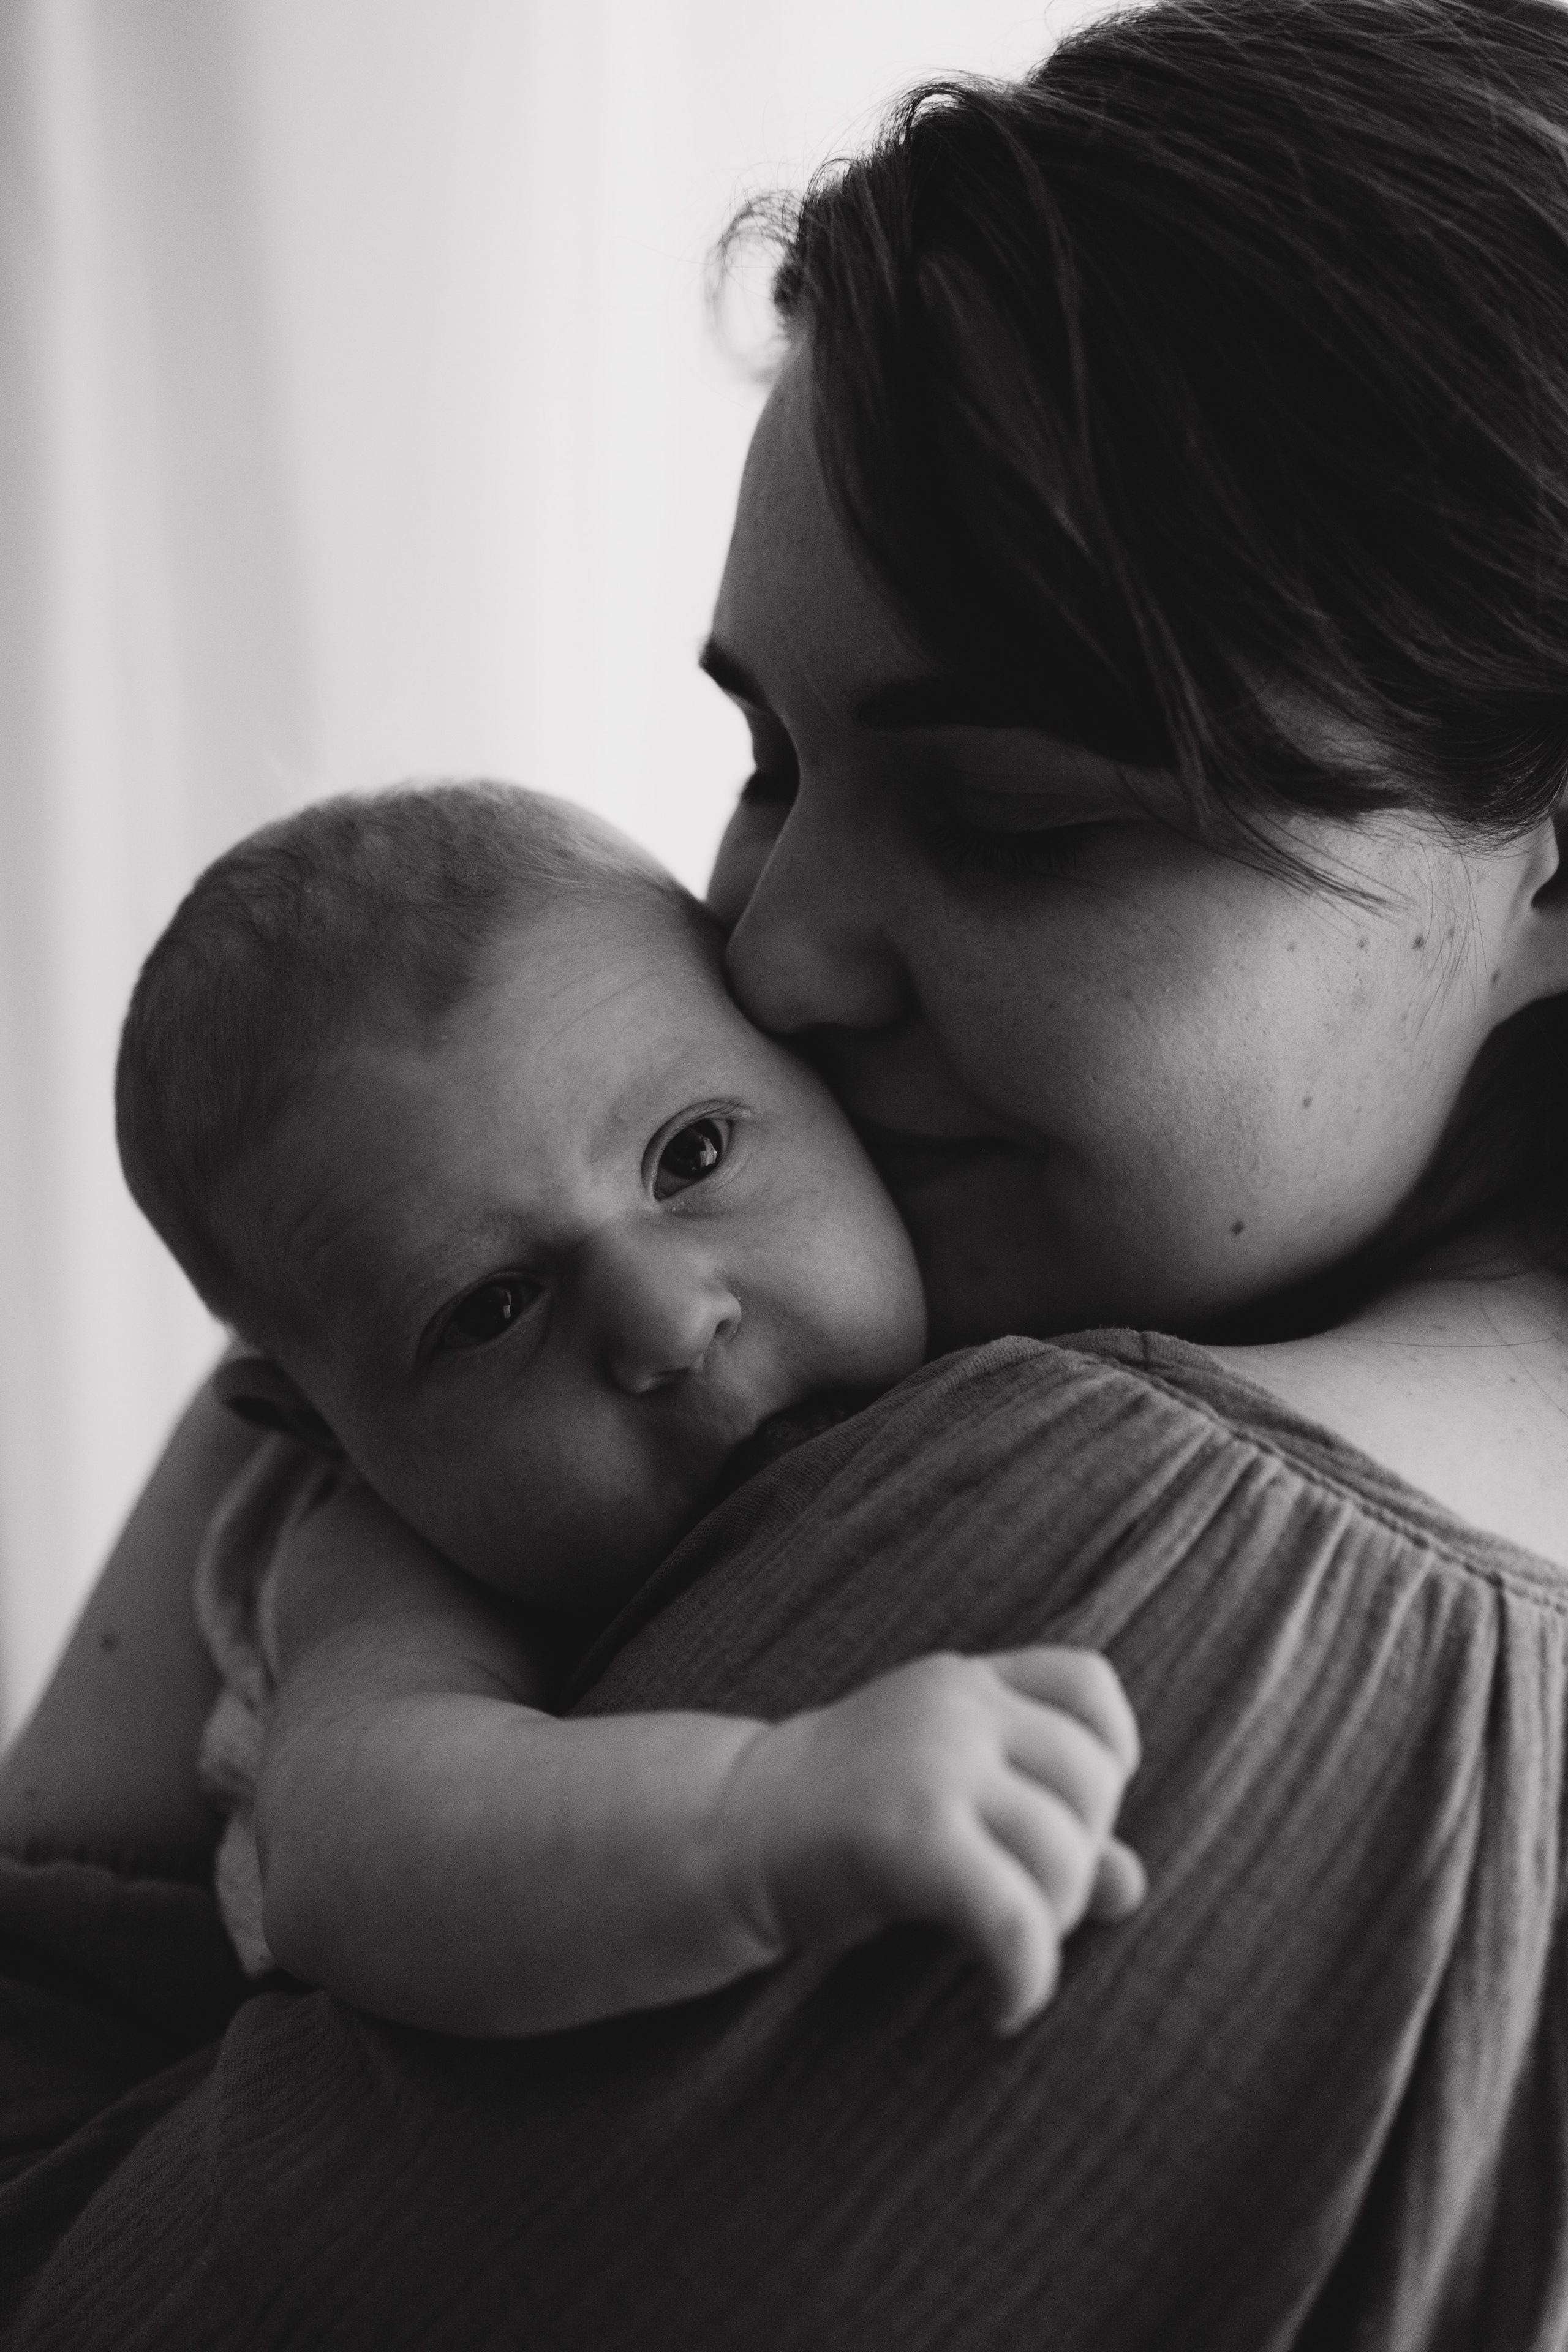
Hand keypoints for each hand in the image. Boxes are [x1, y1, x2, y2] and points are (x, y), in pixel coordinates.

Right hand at [716, 1648, 1145, 2034]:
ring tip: (1005, 1956)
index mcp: (964, 1682)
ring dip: (1053, 1926)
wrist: (726, 1834)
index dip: (1111, 1754)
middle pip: (1092, 1780)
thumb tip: (1131, 1885)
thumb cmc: (840, 1823)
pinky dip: (1027, 1977)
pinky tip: (999, 2007)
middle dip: (1079, 1862)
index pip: (1087, 1683)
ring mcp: (935, 1764)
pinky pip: (1017, 1917)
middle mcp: (957, 1707)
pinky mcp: (913, 1835)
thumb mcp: (943, 1795)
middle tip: (1025, 1912)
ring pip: (1065, 1851)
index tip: (1078, 1819)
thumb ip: (1035, 1822)